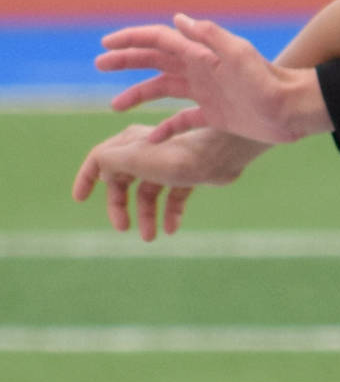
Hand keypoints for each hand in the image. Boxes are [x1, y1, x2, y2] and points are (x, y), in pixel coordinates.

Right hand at [71, 123, 264, 240]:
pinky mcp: (188, 176)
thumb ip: (108, 163)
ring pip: (149, 194)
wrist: (218, 156)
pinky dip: (170, 213)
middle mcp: (147, 152)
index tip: (79, 199)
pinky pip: (173, 198)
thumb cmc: (174, 156)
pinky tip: (171, 229)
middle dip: (120, 206)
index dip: (87, 178)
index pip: (100, 160)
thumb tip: (102, 172)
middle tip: (122, 228)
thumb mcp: (132, 159)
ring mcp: (168, 165)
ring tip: (150, 237)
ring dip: (147, 216)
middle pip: (124, 182)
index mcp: (129, 144)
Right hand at [95, 14, 325, 142]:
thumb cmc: (270, 82)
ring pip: (163, 90)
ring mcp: (206, 93)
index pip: (159, 39)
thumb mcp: (240, 55)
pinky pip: (182, 122)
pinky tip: (149, 140)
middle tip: (99, 64)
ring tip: (115, 107)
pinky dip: (165, 129)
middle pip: (155, 61)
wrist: (294, 110)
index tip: (106, 45)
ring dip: (138, 94)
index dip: (132, 39)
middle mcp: (201, 70)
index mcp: (202, 53)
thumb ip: (210, 37)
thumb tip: (177, 19)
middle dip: (126, 61)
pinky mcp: (214, 116)